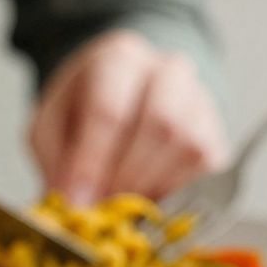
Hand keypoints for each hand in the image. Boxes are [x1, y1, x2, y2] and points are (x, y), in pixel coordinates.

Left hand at [29, 32, 227, 204]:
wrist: (125, 98)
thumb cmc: (83, 110)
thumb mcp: (52, 126)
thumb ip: (58, 159)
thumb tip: (74, 203)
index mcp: (119, 58)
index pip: (109, 110)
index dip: (92, 162)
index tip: (78, 200)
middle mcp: (167, 71)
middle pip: (159, 124)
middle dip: (126, 176)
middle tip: (102, 208)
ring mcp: (198, 100)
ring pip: (186, 147)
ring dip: (151, 186)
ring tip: (121, 205)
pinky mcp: (215, 137)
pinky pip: (204, 170)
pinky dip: (174, 194)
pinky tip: (148, 200)